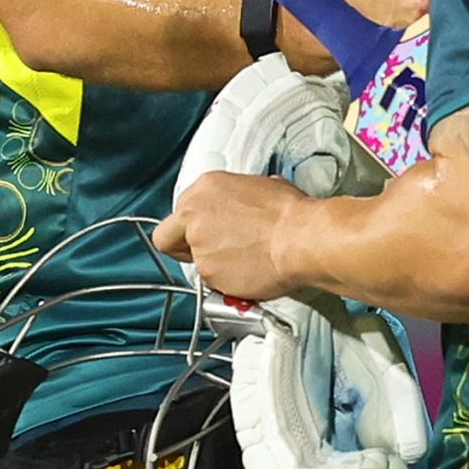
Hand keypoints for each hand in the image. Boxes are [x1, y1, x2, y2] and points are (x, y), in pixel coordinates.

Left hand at [155, 170, 307, 300]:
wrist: (300, 239)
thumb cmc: (290, 213)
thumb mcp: (262, 187)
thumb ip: (239, 197)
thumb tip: (247, 204)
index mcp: (205, 188)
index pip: (178, 210)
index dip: (190, 224)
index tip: (204, 230)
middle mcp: (194, 216)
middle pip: (167, 238)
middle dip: (183, 246)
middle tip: (207, 251)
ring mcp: (199, 247)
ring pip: (194, 262)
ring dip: (214, 264)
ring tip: (243, 260)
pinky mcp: (208, 274)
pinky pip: (212, 282)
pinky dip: (227, 280)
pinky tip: (248, 271)